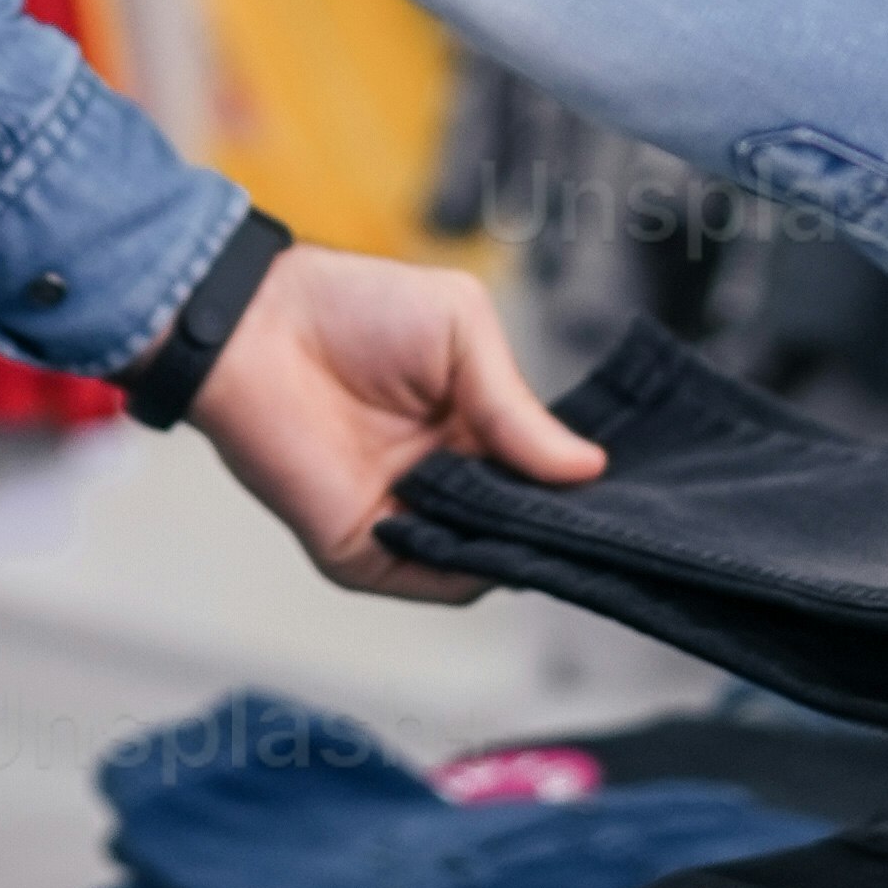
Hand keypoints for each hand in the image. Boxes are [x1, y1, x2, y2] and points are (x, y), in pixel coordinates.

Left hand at [181, 247, 604, 606]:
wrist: (257, 326)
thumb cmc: (352, 308)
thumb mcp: (462, 331)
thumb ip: (518, 408)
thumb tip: (588, 469)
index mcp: (474, 429)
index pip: (544, 476)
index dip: (582, 486)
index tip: (631, 491)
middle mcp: (447, 481)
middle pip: (524, 525)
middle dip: (561, 525)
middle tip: (609, 520)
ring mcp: (407, 520)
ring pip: (487, 559)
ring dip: (519, 544)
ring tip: (547, 518)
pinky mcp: (364, 551)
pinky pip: (433, 579)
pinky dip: (468, 566)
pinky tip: (489, 533)